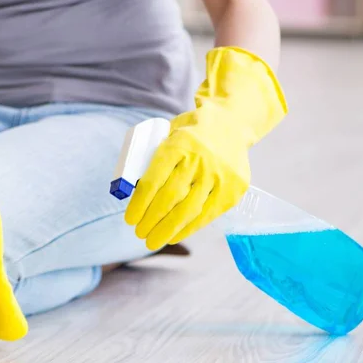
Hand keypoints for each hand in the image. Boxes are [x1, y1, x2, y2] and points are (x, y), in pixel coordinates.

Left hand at [125, 47, 287, 250]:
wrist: (230, 122)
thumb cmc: (190, 133)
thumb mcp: (168, 135)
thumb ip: (153, 159)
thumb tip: (132, 190)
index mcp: (178, 145)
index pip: (153, 181)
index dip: (139, 204)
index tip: (130, 219)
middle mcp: (199, 160)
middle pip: (170, 198)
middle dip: (151, 220)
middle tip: (139, 233)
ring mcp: (219, 175)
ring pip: (189, 210)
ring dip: (167, 230)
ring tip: (152, 240)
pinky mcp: (233, 189)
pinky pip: (207, 215)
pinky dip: (188, 228)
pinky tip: (174, 235)